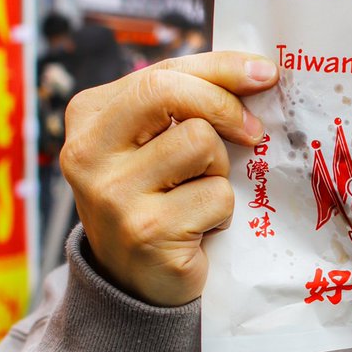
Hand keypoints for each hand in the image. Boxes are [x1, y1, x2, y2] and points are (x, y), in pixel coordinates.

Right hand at [60, 52, 278, 305]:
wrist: (134, 282)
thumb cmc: (157, 197)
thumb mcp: (157, 140)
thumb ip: (190, 100)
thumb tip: (259, 71)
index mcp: (88, 116)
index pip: (161, 71)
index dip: (221, 68)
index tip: (265, 73)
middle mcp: (87, 152)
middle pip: (171, 94)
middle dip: (224, 107)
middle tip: (252, 132)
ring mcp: (112, 194)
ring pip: (200, 143)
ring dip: (219, 170)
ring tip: (200, 193)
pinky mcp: (146, 232)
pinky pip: (216, 196)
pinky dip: (221, 211)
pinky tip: (199, 228)